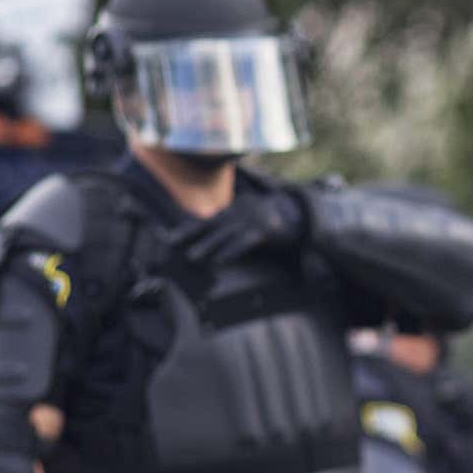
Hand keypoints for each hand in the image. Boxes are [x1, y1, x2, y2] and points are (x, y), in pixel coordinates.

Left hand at [174, 193, 305, 266]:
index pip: (207, 220)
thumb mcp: (251, 220)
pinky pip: (243, 243)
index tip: (170, 239)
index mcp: (235, 209)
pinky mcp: (264, 230)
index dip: (189, 230)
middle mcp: (240, 211)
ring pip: (225, 234)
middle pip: (212, 224)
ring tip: (192, 258)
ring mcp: (252, 219)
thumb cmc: (273, 223)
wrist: (302, 214)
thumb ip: (233, 229)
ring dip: (207, 246)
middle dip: (192, 235)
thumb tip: (213, 244)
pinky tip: (218, 262)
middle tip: (173, 247)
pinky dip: (229, 252)